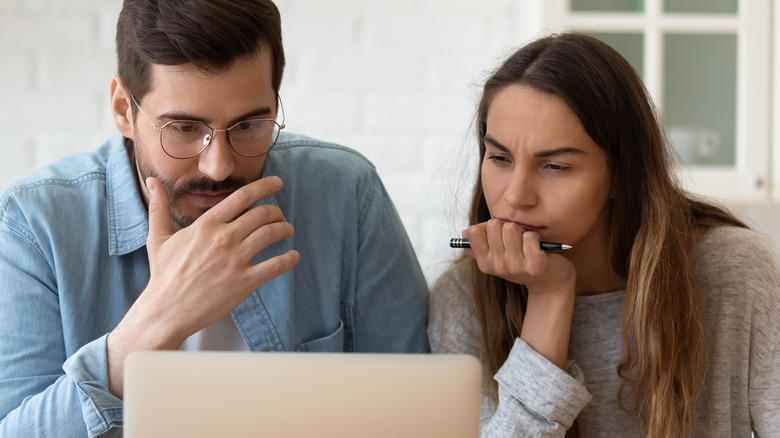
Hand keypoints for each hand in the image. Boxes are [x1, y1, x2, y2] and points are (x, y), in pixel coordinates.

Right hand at [107, 176, 298, 397]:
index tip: (276, 183)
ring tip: (287, 231)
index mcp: (207, 224)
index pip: (242, 196)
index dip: (264, 186)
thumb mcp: (158, 237)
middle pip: (263, 214)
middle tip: (280, 216)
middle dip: (276, 212)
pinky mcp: (245, 282)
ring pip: (272, 234)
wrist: (167, 310)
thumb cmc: (164, 274)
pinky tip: (293, 256)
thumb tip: (151, 181)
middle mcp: (224, 238)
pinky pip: (277, 265)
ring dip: (285, 229)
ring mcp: (236, 260)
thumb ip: (158, 207)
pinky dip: (290, 258)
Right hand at [464, 219, 575, 368]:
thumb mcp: (497, 256)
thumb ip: (479, 245)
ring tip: (526, 243)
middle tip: (516, 239)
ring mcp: (515, 266)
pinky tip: (538, 248)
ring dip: (522, 231)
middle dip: (507, 226)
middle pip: (494, 224)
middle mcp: (497, 265)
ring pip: (512, 228)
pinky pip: (530, 236)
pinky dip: (536, 237)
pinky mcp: (535, 265)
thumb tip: (464, 233)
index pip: (474, 231)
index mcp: (484, 262)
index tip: (497, 235)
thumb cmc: (521, 263)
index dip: (487, 227)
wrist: (548, 282)